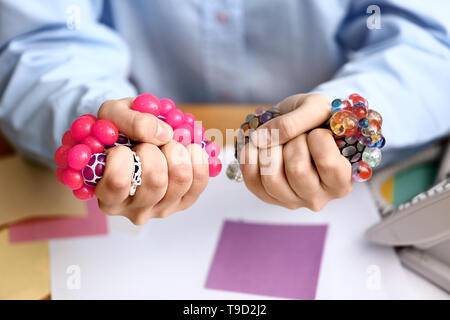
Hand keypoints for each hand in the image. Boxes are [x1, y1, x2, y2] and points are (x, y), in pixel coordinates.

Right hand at [94, 98, 209, 224]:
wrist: (135, 136)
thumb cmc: (117, 130)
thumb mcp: (112, 114)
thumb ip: (130, 121)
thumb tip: (164, 134)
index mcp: (106, 196)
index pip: (118, 181)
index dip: (124, 155)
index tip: (122, 145)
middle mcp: (133, 210)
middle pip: (155, 180)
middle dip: (154, 148)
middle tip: (147, 141)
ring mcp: (161, 209)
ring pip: (181, 178)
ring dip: (177, 150)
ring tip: (166, 142)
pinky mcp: (184, 202)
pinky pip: (200, 180)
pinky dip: (197, 156)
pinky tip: (185, 148)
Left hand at [240, 94, 351, 210]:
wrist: (295, 125)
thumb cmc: (313, 120)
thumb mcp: (315, 108)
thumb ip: (295, 120)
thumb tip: (261, 138)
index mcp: (340, 182)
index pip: (328, 162)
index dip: (318, 138)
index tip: (318, 131)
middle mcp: (317, 198)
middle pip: (297, 170)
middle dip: (293, 141)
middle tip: (298, 135)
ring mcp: (290, 201)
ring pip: (271, 177)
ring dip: (271, 149)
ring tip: (279, 141)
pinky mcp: (267, 197)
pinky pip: (250, 178)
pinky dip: (250, 154)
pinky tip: (258, 145)